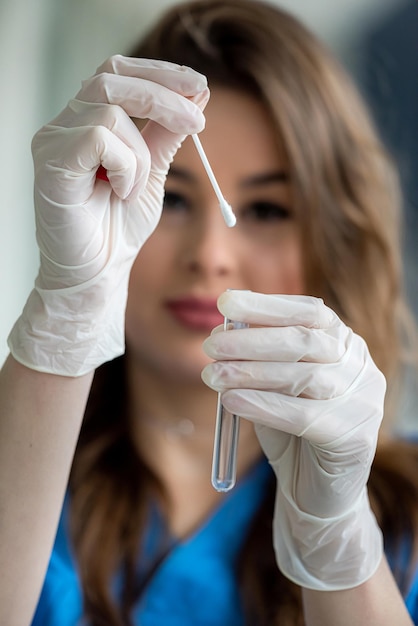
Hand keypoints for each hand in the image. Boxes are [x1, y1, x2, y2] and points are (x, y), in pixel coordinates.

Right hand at [8, 56, 208, 375]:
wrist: (98, 273)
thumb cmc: (119, 227)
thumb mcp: (151, 173)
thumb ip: (166, 134)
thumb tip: (196, 94)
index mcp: (87, 121)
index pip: (118, 72)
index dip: (159, 72)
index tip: (199, 86)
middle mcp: (65, 125)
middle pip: (111, 77)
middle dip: (164, 94)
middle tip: (198, 121)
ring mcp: (54, 143)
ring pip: (110, 110)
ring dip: (140, 152)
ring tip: (136, 188)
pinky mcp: (51, 165)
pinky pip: (98, 137)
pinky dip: (124, 165)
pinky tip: (121, 193)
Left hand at [202, 290, 383, 589]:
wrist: (316, 489)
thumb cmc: (291, 430)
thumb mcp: (274, 385)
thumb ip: (259, 359)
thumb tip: (223, 330)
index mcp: (343, 343)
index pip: (309, 312)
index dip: (267, 306)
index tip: (226, 303)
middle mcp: (359, 366)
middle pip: (304, 342)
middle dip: (251, 341)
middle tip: (210, 346)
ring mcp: (364, 400)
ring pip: (303, 378)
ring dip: (250, 373)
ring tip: (212, 376)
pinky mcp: (355, 437)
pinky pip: (303, 416)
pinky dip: (262, 406)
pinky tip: (231, 402)